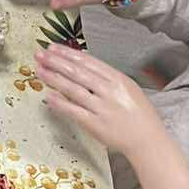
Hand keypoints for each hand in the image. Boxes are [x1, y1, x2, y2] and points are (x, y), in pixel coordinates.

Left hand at [37, 45, 162, 157]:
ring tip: (39, 70)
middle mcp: (109, 91)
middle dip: (55, 61)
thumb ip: (106, 77)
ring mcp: (102, 108)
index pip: (88, 61)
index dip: (68, 53)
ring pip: (73, 89)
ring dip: (53, 78)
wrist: (148, 140)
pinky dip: (60, 103)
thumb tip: (80, 64)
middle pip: (77, 72)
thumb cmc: (138, 114)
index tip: (53, 48)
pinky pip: (73, 111)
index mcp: (118, 78)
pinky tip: (48, 96)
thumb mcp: (127, 87)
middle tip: (40, 54)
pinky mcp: (95, 125)